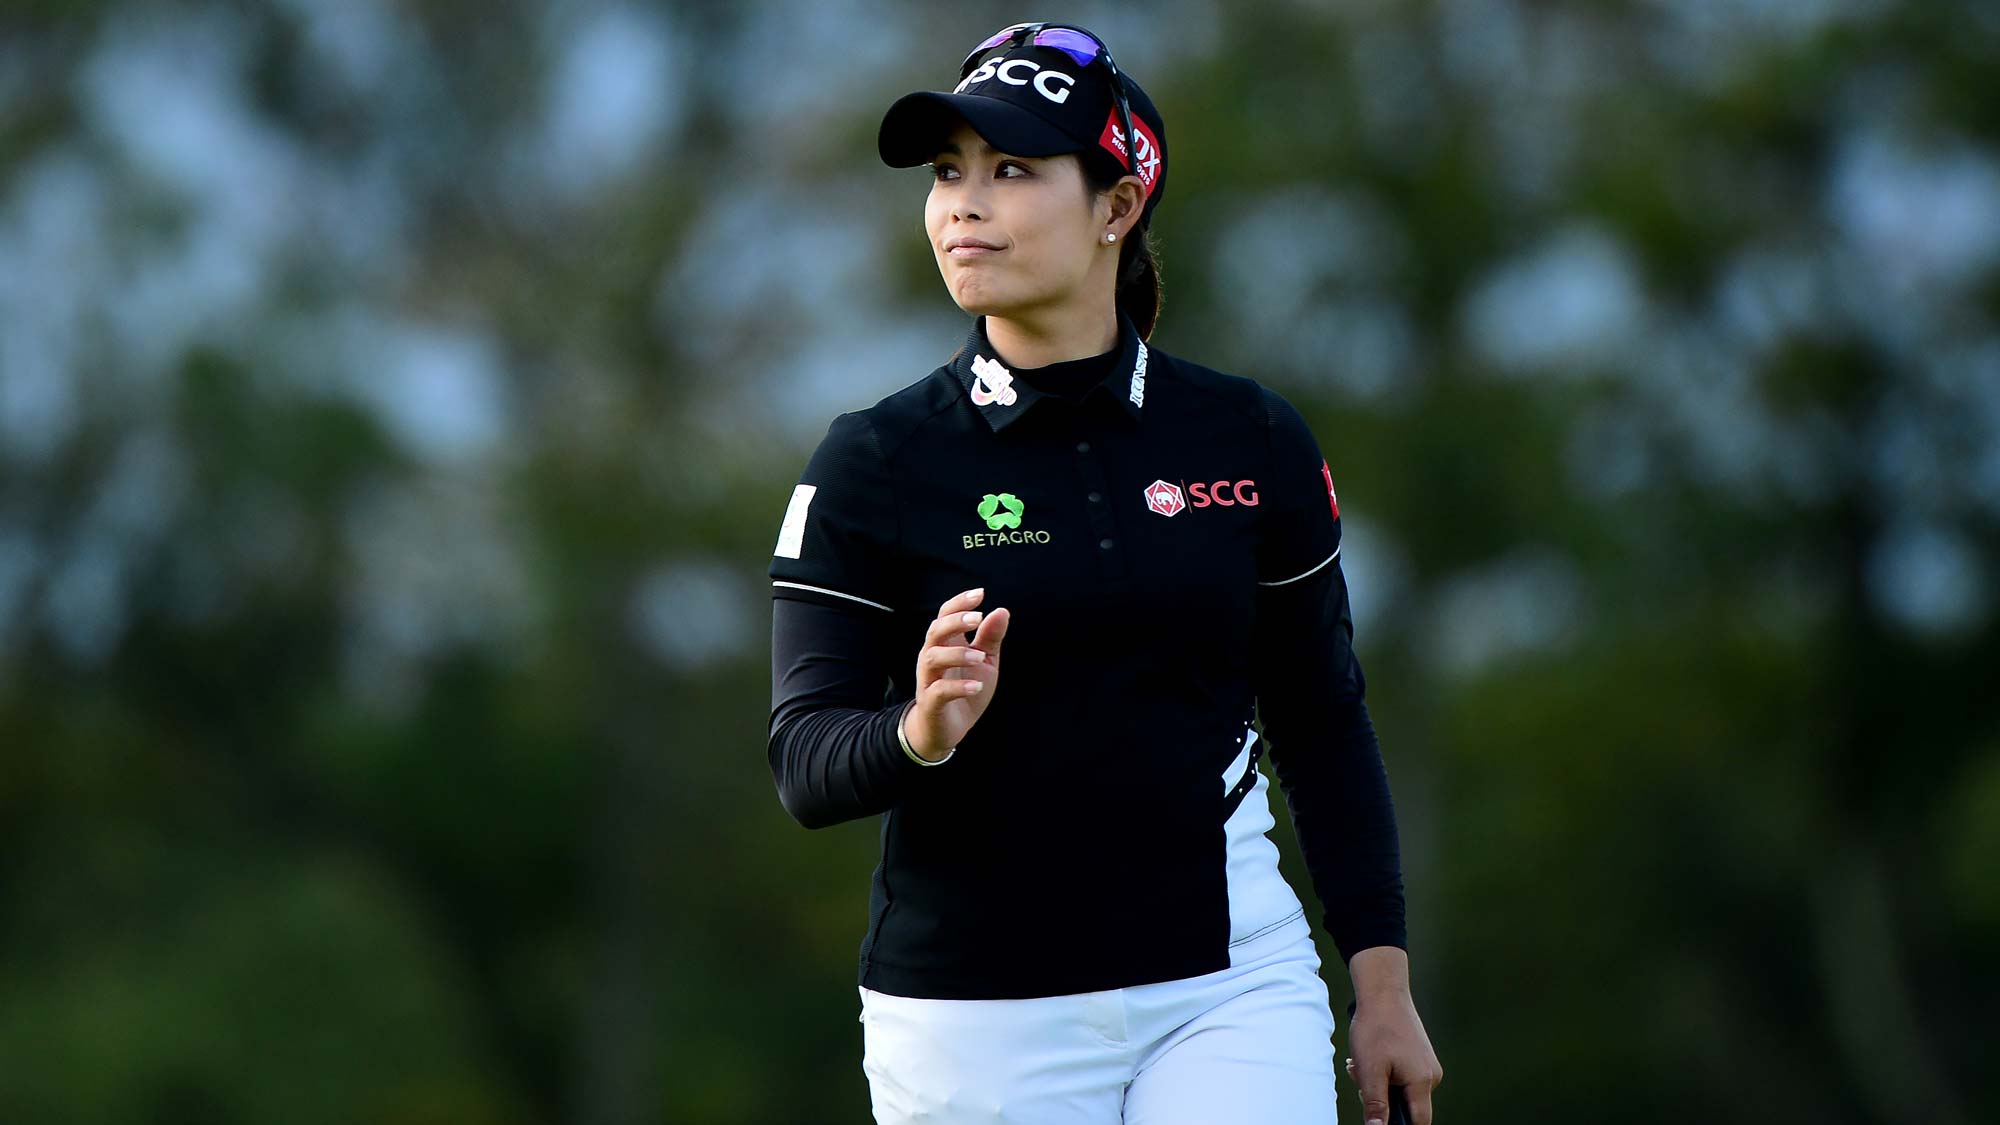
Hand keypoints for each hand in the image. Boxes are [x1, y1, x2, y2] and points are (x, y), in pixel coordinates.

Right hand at [903, 587, 1008, 760]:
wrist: (948, 729)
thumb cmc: (965, 688)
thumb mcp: (985, 662)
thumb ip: (990, 638)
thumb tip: (1002, 611)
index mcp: (945, 644)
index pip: (945, 615)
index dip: (959, 602)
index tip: (980, 594)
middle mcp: (932, 658)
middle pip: (935, 631)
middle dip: (954, 622)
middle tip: (977, 618)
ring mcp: (929, 680)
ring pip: (932, 658)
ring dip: (957, 654)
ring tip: (979, 657)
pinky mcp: (931, 703)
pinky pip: (939, 691)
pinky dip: (958, 687)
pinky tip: (977, 686)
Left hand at [1345, 990, 1442, 1124]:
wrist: (1383, 992)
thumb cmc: (1376, 1028)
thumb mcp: (1370, 1070)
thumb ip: (1375, 1104)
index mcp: (1422, 1082)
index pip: (1419, 1122)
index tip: (1382, 1120)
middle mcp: (1431, 1075)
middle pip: (1406, 1105)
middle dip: (1381, 1099)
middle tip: (1360, 1081)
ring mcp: (1427, 1064)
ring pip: (1401, 1089)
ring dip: (1378, 1083)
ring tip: (1361, 1064)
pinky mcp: (1419, 1055)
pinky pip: (1402, 1075)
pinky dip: (1383, 1071)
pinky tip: (1370, 1056)